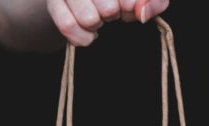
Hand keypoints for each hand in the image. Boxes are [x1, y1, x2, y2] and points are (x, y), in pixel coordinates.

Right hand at [48, 0, 169, 45]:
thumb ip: (155, 1)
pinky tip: (89, 34)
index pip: (127, 0)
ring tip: (98, 17)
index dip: (130, 4)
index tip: (130, 7)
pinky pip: (69, 27)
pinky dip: (84, 38)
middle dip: (115, 14)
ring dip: (97, 24)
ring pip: (89, 19)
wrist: (87, 0)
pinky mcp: (53, 2)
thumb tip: (142, 13)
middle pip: (109, 9)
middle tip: (112, 10)